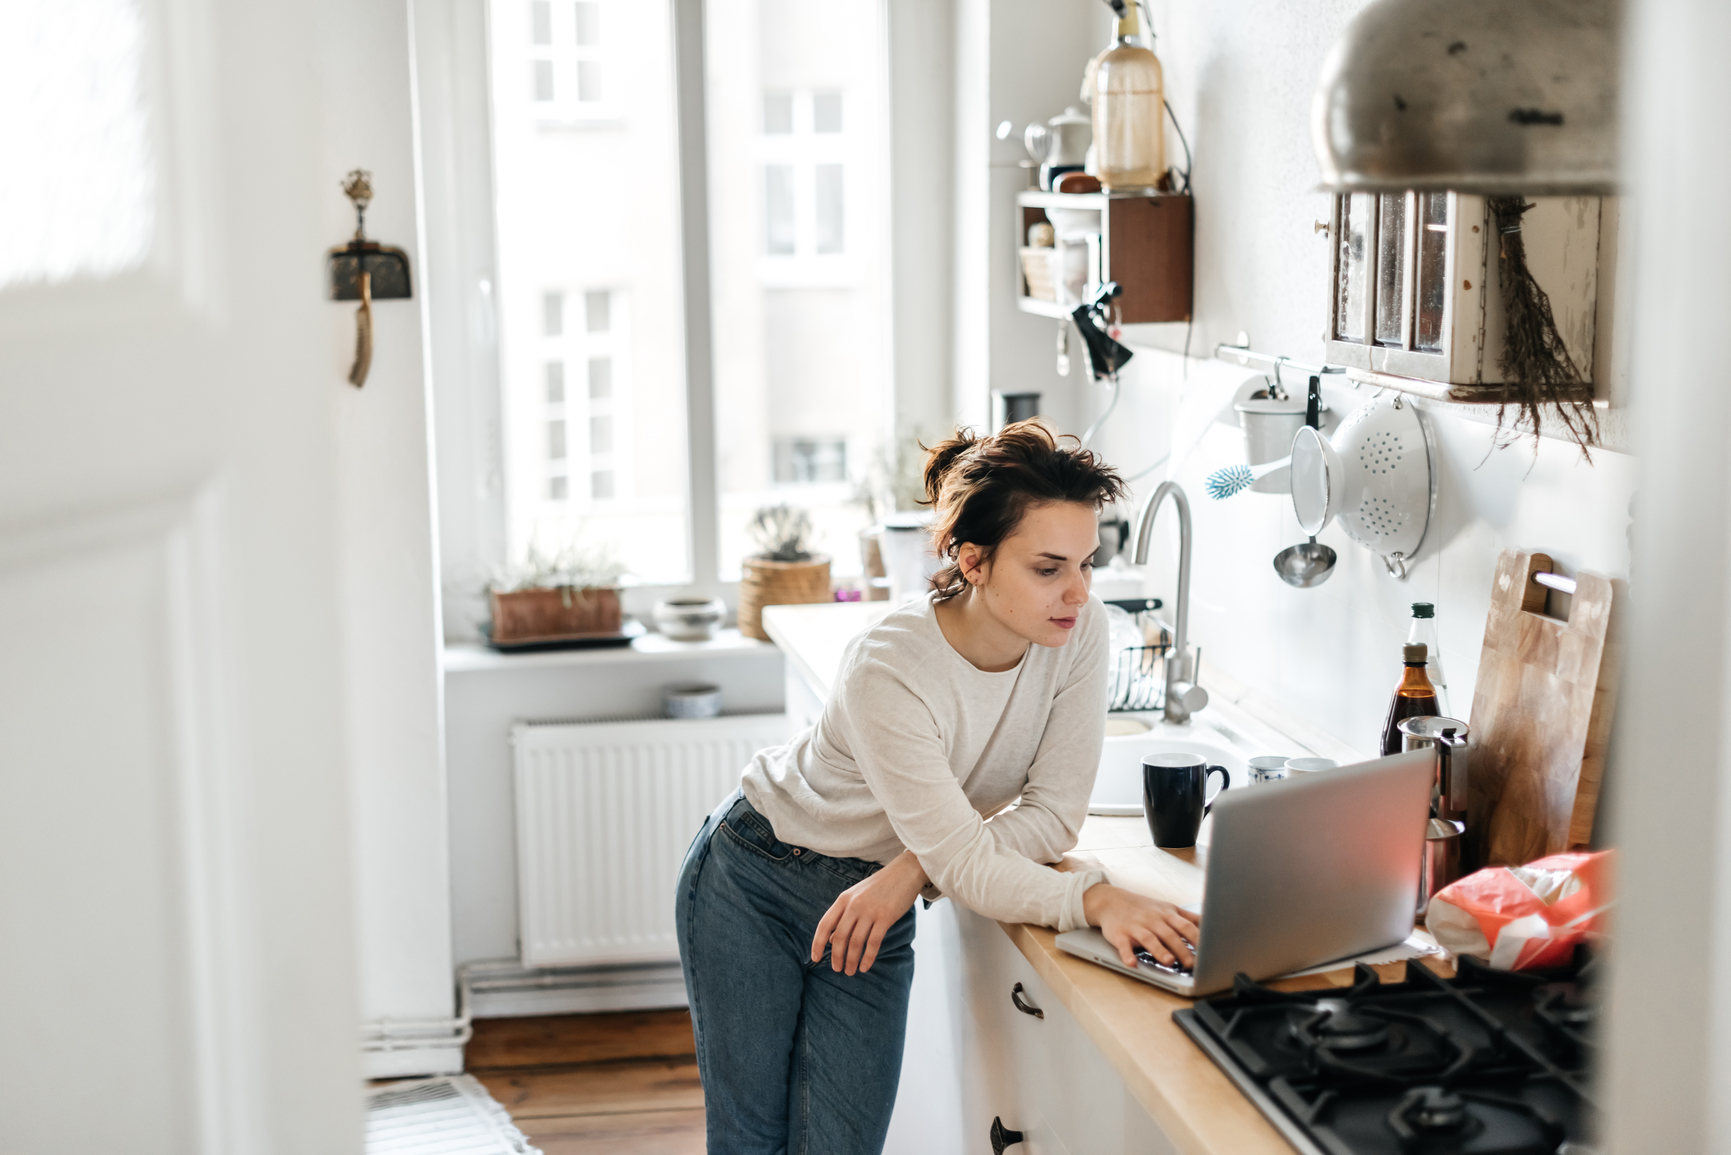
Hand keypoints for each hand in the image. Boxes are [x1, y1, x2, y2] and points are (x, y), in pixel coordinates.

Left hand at [810, 850, 928, 975]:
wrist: (905, 872)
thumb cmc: (879, 886)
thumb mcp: (856, 896)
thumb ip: (842, 915)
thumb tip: (829, 939)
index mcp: (843, 899)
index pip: (825, 924)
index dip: (817, 943)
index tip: (814, 959)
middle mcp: (854, 905)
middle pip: (839, 937)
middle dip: (836, 956)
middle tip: (838, 969)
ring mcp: (870, 911)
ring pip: (855, 942)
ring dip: (851, 960)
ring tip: (850, 971)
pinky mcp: (885, 917)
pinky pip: (873, 942)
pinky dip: (867, 957)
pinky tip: (865, 967)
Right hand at [1082, 883, 1200, 969]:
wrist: (1111, 900)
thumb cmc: (1144, 908)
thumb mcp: (1168, 908)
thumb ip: (1189, 917)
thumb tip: (1212, 923)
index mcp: (1167, 915)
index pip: (1186, 926)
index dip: (1198, 938)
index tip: (1209, 951)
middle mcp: (1153, 920)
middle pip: (1170, 935)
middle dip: (1182, 949)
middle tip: (1192, 964)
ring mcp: (1136, 927)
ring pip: (1149, 939)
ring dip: (1160, 951)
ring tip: (1169, 962)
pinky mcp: (1119, 934)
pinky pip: (1123, 945)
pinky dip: (1127, 954)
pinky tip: (1132, 963)